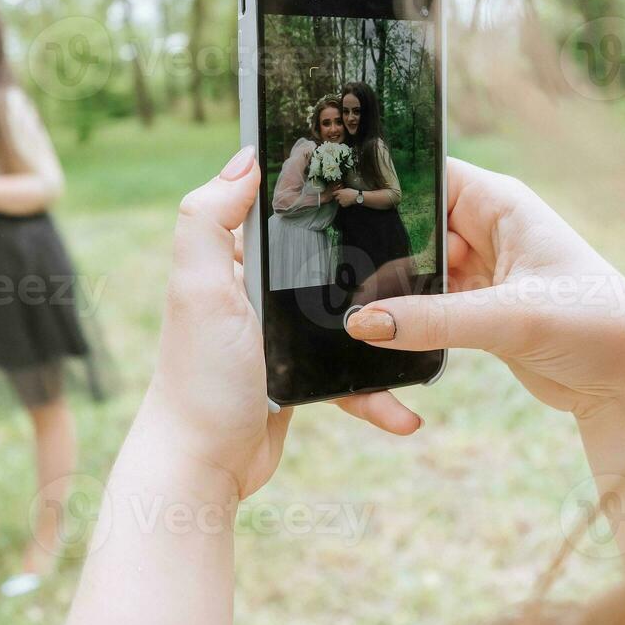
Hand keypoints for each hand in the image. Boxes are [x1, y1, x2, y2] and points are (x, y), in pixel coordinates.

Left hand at [142, 148, 419, 501]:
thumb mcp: (198, 288)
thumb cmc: (199, 377)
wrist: (203, 466)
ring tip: (426, 338)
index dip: (321, 191)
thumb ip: (209, 219)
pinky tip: (404, 413)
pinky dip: (375, 393)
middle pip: (325, 259)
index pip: (280, 209)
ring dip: (387, 333)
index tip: (375, 176)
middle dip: (372, 261)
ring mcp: (279, 336)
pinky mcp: (298, 377)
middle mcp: (252, 292)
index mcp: (230, 262)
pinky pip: (349, 374)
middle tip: (426, 257)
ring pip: (347, 318)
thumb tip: (246, 158)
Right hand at [342, 158, 624, 424]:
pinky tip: (376, 332)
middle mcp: (485, 229)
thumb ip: (432, 320)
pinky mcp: (474, 311)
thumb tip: (360, 324)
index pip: (424, 174)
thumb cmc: (596, 327)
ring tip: (344, 302)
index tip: (330, 202)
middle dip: (374, 247)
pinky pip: (423, 307)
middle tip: (326, 266)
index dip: (380, 184)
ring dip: (387, 289)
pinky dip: (403, 318)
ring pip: (411, 270)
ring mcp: (478, 271)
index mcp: (498, 202)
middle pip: (409, 225)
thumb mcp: (511, 318)